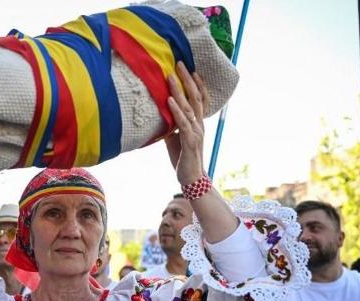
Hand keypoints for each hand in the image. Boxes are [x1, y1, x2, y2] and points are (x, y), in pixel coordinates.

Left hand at [164, 62, 208, 185]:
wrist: (191, 178)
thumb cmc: (182, 158)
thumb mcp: (174, 138)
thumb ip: (170, 126)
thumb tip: (160, 114)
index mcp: (197, 123)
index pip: (199, 99)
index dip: (196, 83)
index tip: (189, 68)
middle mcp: (199, 125)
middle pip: (195, 97)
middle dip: (187, 79)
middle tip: (179, 63)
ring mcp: (195, 132)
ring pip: (188, 107)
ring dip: (178, 91)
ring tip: (170, 76)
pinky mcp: (190, 142)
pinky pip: (182, 123)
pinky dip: (175, 111)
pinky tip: (169, 101)